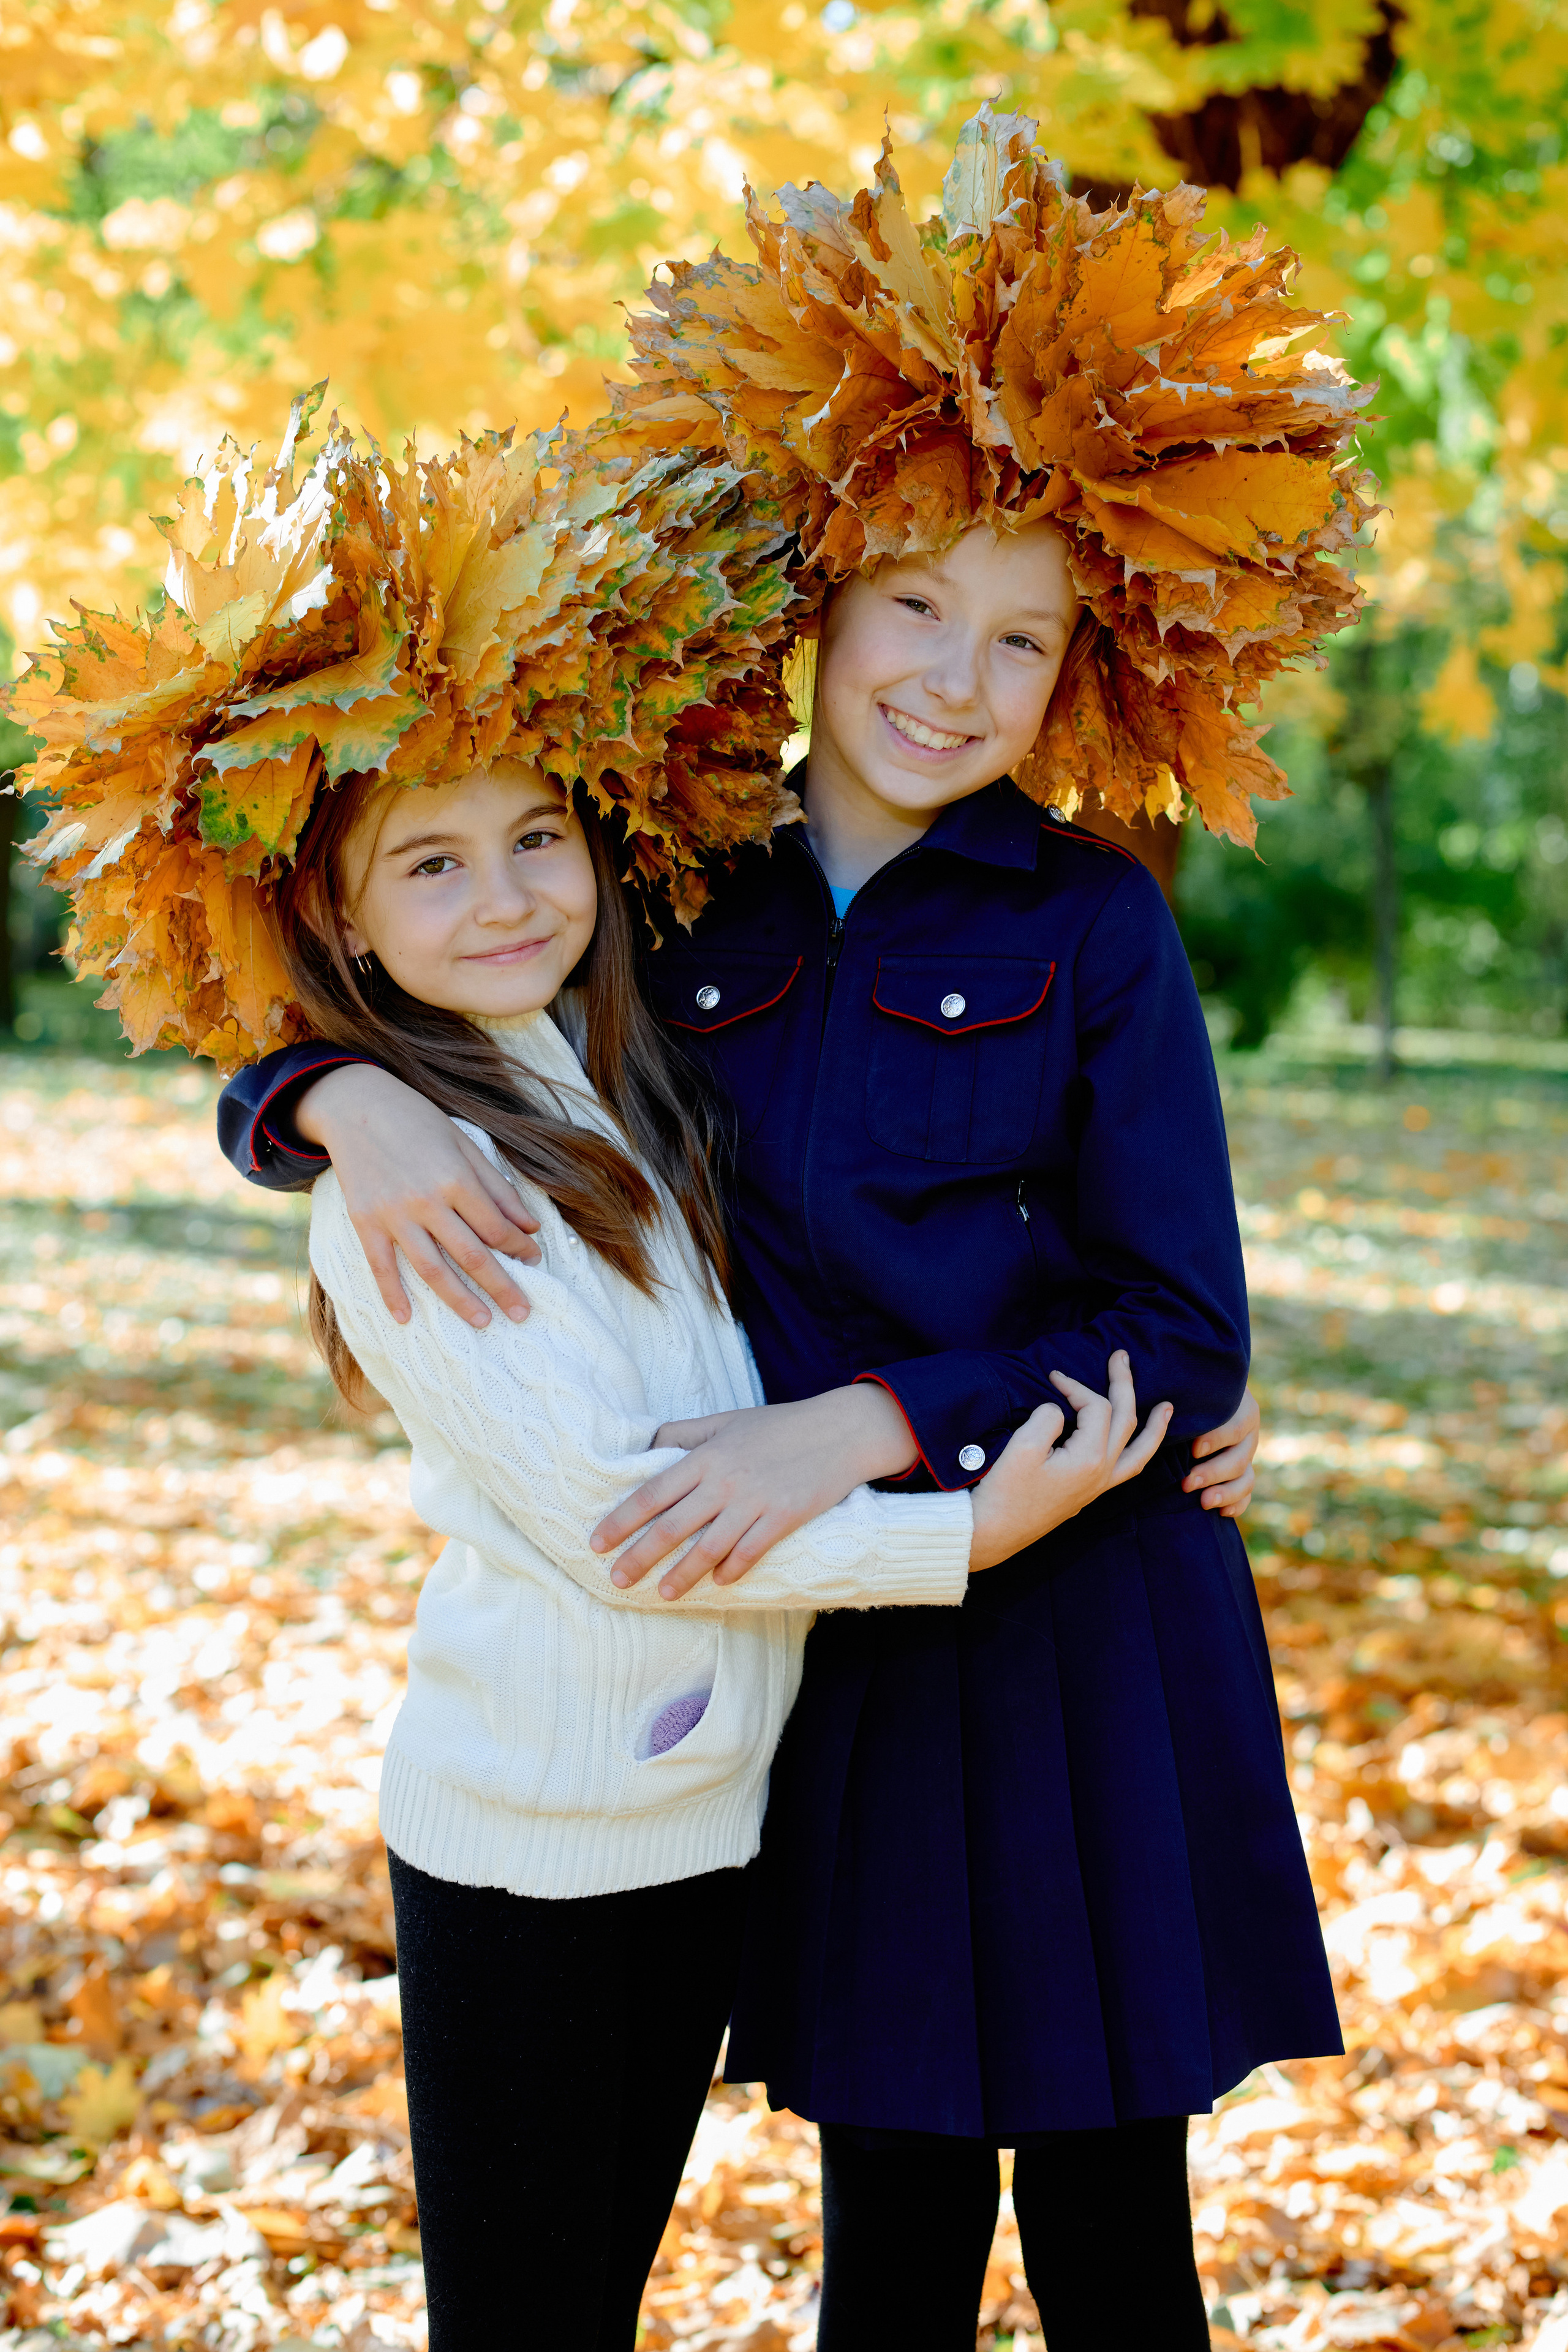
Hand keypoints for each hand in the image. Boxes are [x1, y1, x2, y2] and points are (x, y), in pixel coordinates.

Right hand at [298, 1065, 540, 1328]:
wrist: (356, 1106)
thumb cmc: (418, 1122)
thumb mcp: (465, 1144)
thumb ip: (497, 1187)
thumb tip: (531, 1227)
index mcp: (456, 1178)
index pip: (496, 1227)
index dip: (519, 1248)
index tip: (534, 1262)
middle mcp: (427, 1200)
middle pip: (472, 1255)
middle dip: (501, 1286)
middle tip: (523, 1312)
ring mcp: (393, 1214)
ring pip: (432, 1269)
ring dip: (459, 1300)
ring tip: (483, 1322)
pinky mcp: (364, 1221)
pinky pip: (380, 1266)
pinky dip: (392, 1294)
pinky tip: (405, 1318)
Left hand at [590, 1385, 918, 1599]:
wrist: (840, 1430)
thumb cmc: (778, 1426)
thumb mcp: (725, 1420)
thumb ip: (683, 1434)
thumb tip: (644, 1451)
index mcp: (706, 1455)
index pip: (652, 1492)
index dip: (621, 1519)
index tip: (597, 1542)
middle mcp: (725, 1480)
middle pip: (672, 1525)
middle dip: (640, 1556)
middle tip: (616, 1580)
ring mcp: (755, 1500)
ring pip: (708, 1546)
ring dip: (683, 1574)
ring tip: (663, 1593)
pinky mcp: (784, 1517)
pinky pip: (751, 1551)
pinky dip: (733, 1569)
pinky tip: (719, 1583)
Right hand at [968, 1353, 1171, 1570]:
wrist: (995, 1531)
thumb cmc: (1006, 1490)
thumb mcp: (1023, 1446)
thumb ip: (1048, 1417)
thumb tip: (1060, 1410)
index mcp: (1089, 1458)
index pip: (1096, 1407)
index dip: (1076, 1385)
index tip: (1053, 1376)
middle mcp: (1102, 1472)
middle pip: (1126, 1420)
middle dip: (1125, 1385)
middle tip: (1122, 1356)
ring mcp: (1100, 1485)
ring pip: (1140, 1451)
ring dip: (1154, 1427)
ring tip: (1167, 1408)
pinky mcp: (1090, 1492)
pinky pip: (1128, 1468)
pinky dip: (1140, 1450)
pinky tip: (1139, 1443)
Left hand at [1181, 1383, 1259, 1518]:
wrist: (1199, 1400)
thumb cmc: (1188, 1392)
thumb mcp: (1191, 1391)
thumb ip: (1185, 1398)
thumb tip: (1163, 1404)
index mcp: (1240, 1409)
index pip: (1236, 1426)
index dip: (1217, 1440)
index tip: (1193, 1450)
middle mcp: (1247, 1433)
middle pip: (1240, 1458)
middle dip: (1213, 1473)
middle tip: (1187, 1483)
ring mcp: (1246, 1455)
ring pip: (1246, 1478)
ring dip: (1226, 1493)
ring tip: (1204, 1502)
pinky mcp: (1243, 1473)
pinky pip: (1247, 1493)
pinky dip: (1237, 1504)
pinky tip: (1221, 1512)